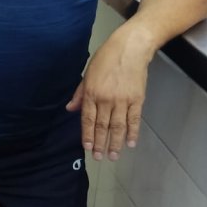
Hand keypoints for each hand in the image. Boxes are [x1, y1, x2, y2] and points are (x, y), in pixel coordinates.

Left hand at [66, 28, 151, 160]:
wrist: (130, 48)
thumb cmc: (106, 58)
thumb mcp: (88, 74)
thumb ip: (79, 94)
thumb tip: (69, 109)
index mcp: (92, 93)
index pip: (87, 119)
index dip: (87, 135)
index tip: (87, 148)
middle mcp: (106, 99)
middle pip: (102, 126)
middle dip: (100, 144)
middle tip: (98, 158)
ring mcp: (122, 100)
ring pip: (118, 127)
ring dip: (115, 143)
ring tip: (113, 156)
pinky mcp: (137, 99)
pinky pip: (134, 120)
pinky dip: (133, 133)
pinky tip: (131, 144)